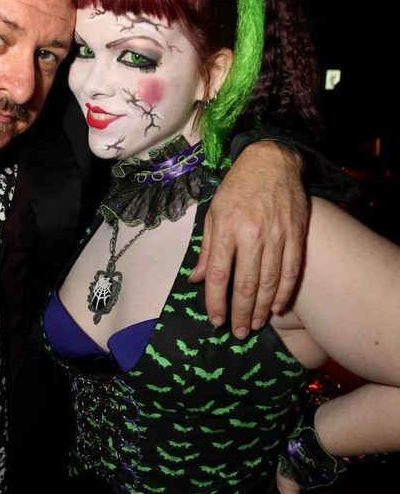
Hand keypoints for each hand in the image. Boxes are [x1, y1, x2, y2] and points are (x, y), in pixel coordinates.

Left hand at [190, 141, 307, 337]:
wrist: (272, 161)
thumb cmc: (237, 189)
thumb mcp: (214, 214)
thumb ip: (207, 249)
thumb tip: (197, 279)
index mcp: (227, 229)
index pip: (220, 275)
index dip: (217, 302)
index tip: (216, 320)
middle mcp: (252, 234)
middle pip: (246, 284)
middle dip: (240, 313)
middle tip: (238, 332)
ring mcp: (277, 235)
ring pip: (269, 281)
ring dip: (261, 309)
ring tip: (254, 325)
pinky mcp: (296, 234)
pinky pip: (291, 269)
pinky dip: (285, 292)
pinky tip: (277, 307)